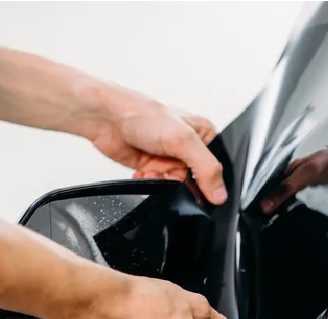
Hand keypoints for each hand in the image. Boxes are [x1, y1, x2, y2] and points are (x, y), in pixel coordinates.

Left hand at [87, 94, 227, 204]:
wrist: (107, 119)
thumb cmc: (143, 115)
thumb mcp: (183, 140)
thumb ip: (206, 168)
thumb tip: (220, 194)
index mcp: (204, 135)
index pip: (217, 168)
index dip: (209, 182)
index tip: (198, 187)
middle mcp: (188, 147)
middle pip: (195, 181)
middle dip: (179, 182)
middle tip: (169, 175)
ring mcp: (169, 158)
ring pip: (175, 186)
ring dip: (162, 183)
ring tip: (153, 171)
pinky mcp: (153, 167)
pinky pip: (158, 186)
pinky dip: (150, 183)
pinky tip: (143, 173)